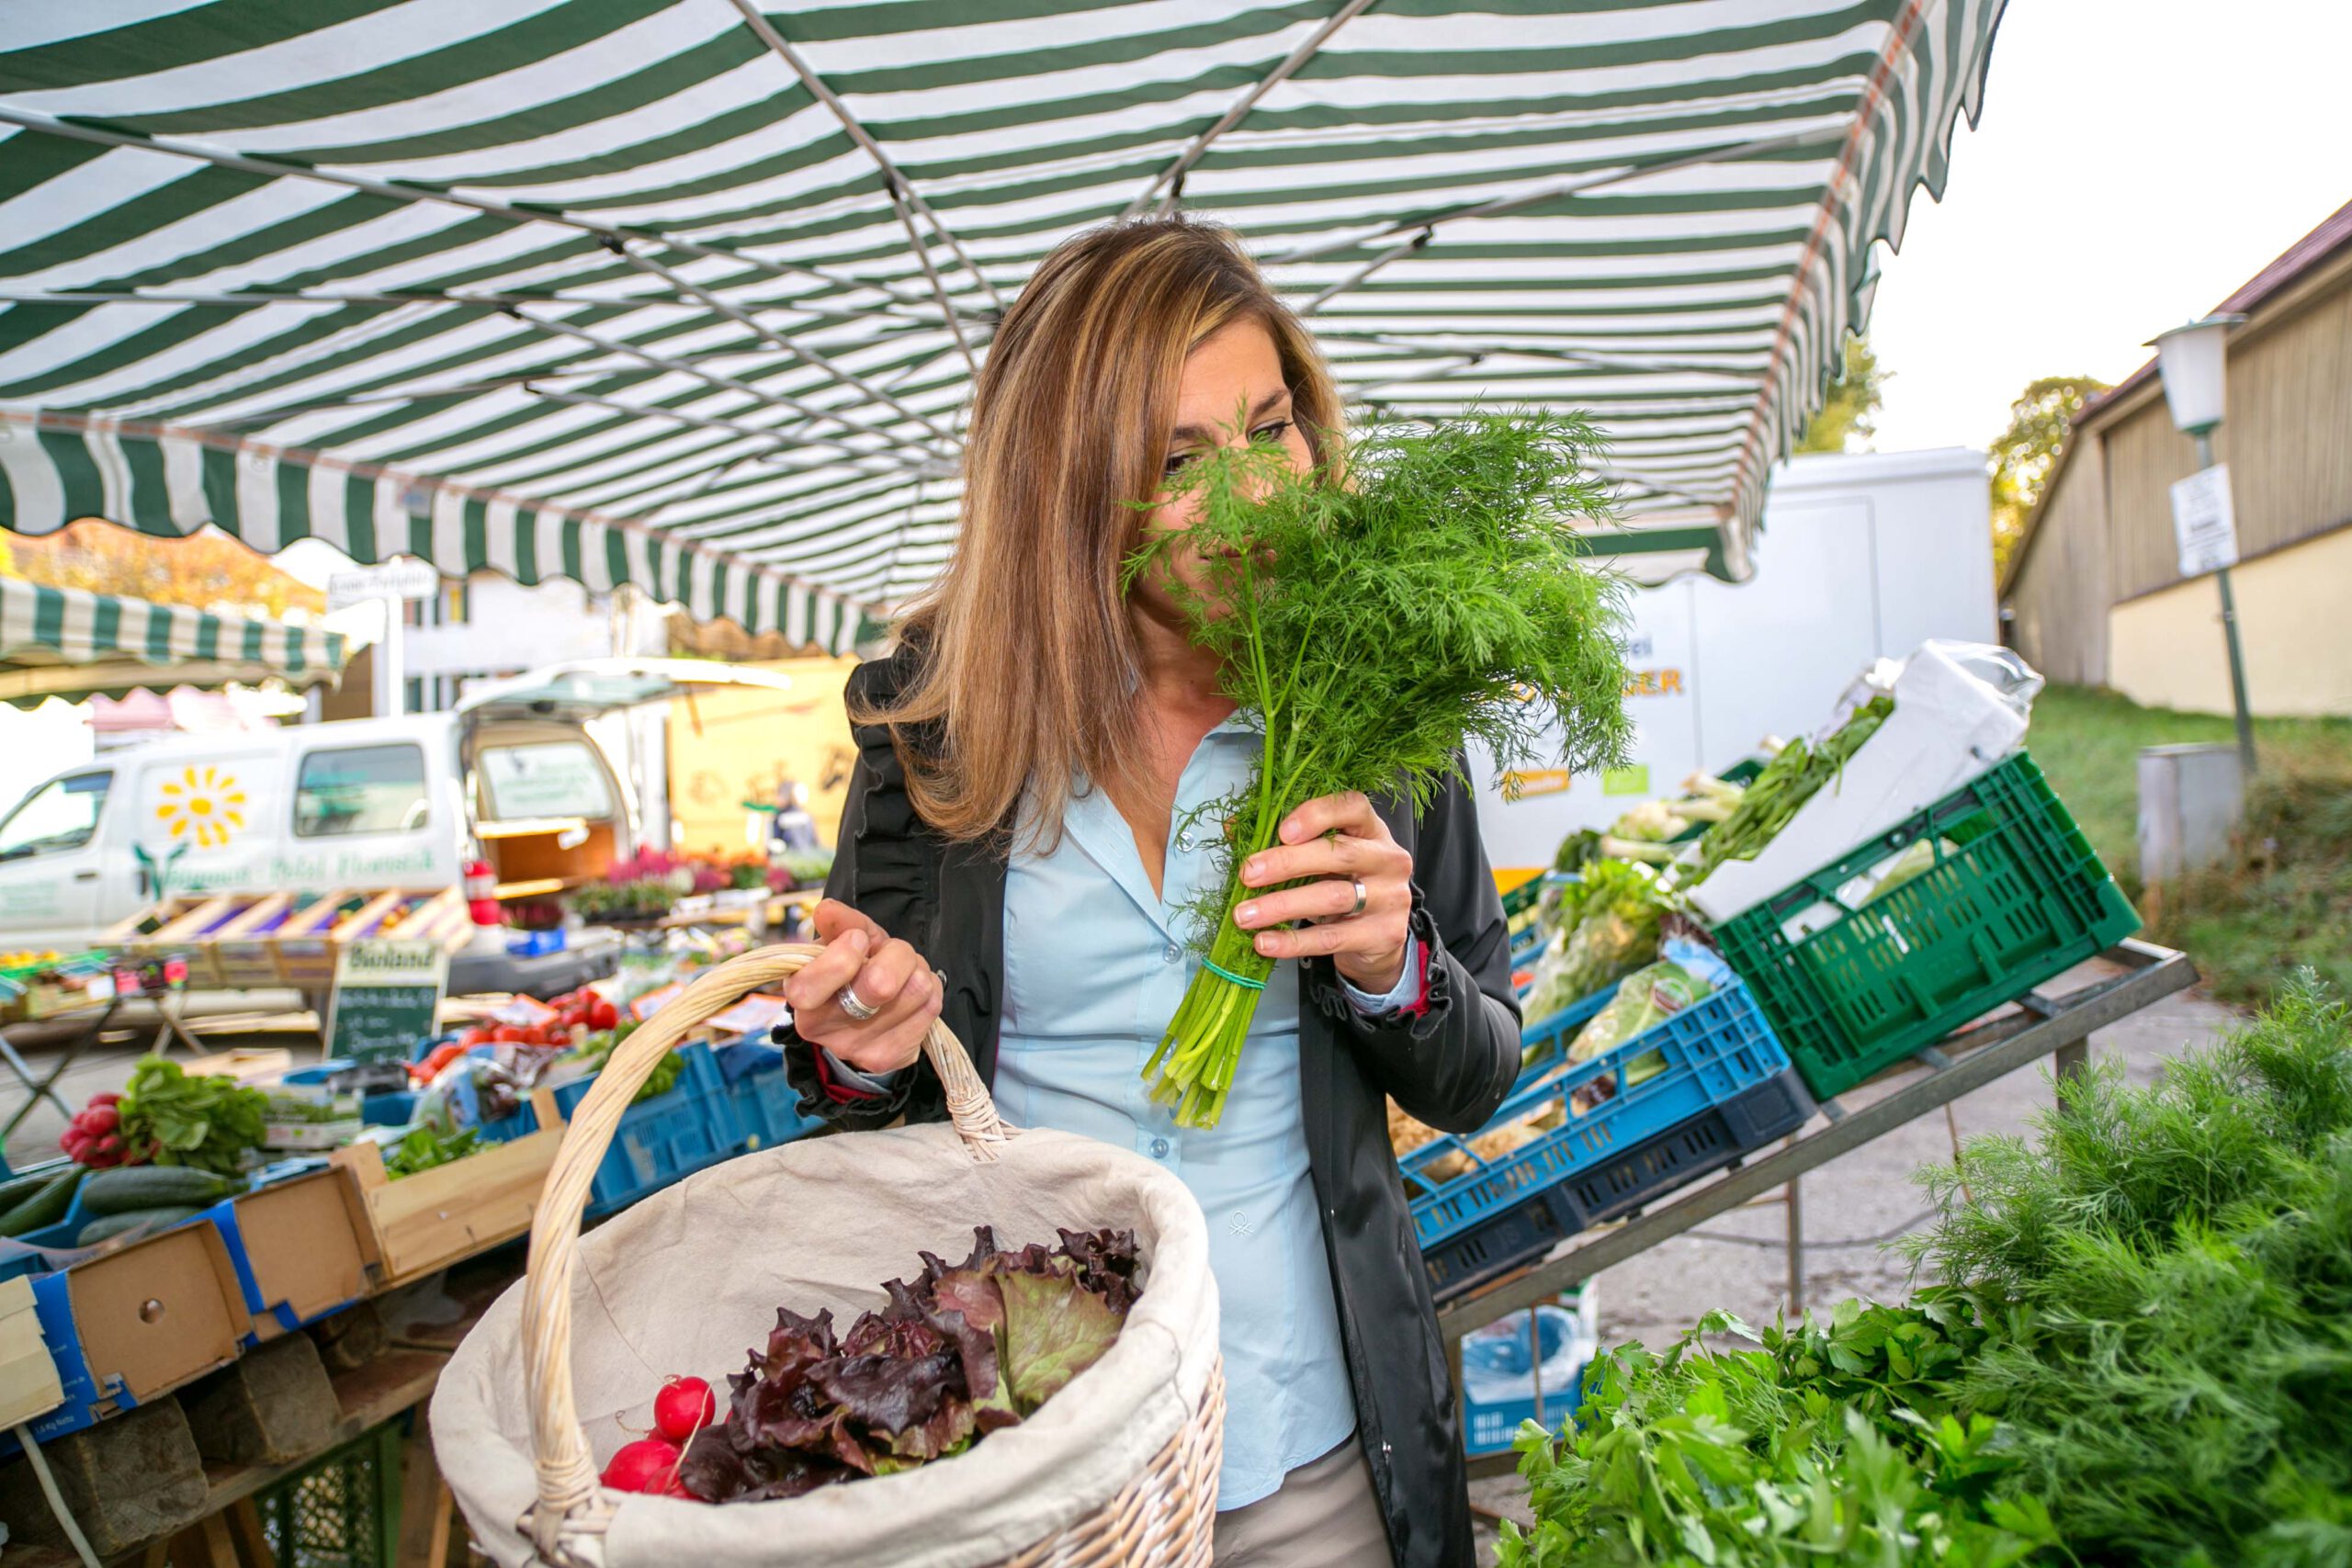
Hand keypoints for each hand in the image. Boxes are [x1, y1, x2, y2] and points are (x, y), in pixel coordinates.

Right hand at [782, 900, 941, 1076]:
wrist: (869, 1017)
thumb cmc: (853, 970)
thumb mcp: (843, 941)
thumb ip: (840, 923)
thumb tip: (827, 911)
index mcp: (802, 996)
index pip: (809, 988)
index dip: (841, 959)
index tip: (859, 940)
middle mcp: (825, 1030)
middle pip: (879, 986)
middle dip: (897, 954)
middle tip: (890, 952)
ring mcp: (860, 1049)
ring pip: (916, 989)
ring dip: (917, 968)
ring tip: (903, 972)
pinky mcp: (892, 1058)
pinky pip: (931, 1006)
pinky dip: (930, 987)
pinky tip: (911, 993)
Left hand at [1231, 791, 1414, 993]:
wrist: (1378, 939)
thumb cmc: (1343, 886)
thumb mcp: (1321, 860)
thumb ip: (1283, 842)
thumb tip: (1233, 828)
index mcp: (1372, 830)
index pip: (1353, 807)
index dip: (1317, 814)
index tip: (1282, 831)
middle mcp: (1387, 859)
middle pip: (1339, 853)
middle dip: (1287, 862)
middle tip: (1248, 874)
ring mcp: (1390, 898)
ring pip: (1332, 897)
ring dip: (1282, 905)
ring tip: (1244, 915)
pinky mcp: (1384, 935)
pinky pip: (1331, 938)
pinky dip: (1293, 941)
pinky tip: (1265, 942)